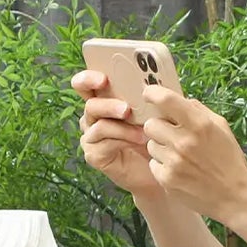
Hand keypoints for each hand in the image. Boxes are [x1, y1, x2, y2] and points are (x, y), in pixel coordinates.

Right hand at [71, 69, 164, 200]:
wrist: (159, 168)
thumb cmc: (156, 135)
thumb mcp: (153, 112)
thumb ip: (148, 96)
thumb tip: (155, 83)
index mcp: (102, 99)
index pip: (86, 83)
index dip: (89, 78)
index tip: (104, 78)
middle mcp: (92, 116)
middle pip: (90, 104)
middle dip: (107, 104)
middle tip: (126, 109)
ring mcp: (90, 136)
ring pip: (99, 124)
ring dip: (123, 126)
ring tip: (143, 130)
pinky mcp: (93, 154)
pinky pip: (104, 142)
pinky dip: (123, 139)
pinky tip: (140, 141)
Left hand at [136, 85, 246, 228]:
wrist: (235, 197)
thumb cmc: (229, 160)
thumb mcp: (221, 128)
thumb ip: (198, 111)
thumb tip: (178, 99)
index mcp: (200, 124)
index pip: (165, 99)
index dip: (153, 93)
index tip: (149, 94)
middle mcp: (184, 142)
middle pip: (150, 124)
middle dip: (159, 127)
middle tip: (171, 135)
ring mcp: (174, 162)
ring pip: (151, 144)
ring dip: (161, 148)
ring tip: (180, 156)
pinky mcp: (167, 179)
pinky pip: (153, 164)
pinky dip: (163, 166)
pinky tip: (179, 170)